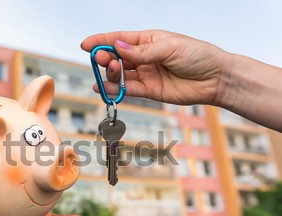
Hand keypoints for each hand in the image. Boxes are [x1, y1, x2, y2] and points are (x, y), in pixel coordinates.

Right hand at [81, 30, 231, 105]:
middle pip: (117, 57)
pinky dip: (114, 89)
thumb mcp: (170, 48)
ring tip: (105, 73)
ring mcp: (145, 74)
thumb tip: (118, 47)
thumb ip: (143, 51)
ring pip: (120, 74)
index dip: (102, 41)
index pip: (120, 39)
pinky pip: (127, 89)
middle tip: (99, 59)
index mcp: (149, 40)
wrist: (215, 79)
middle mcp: (144, 57)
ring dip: (109, 74)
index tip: (86, 45)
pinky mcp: (149, 91)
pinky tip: (103, 88)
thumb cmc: (198, 56)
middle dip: (105, 58)